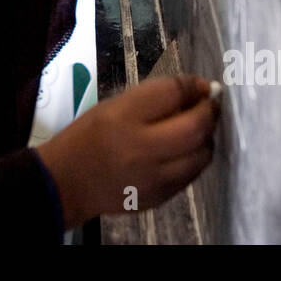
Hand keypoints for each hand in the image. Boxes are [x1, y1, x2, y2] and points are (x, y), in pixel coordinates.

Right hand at [34, 75, 219, 227]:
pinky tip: (187, 150)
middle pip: (195, 127)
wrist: (69, 182)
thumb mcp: (114, 106)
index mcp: (124, 117)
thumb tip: (196, 90)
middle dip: (211, 112)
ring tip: (200, 127)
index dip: (194, 86)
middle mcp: (141, 148)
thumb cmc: (90, 136)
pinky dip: (196, 157)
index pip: (172, 93)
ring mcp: (153, 177)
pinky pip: (192, 174)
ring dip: (207, 137)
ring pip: (201, 154)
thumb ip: (153, 98)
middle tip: (211, 103)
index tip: (203, 84)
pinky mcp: (160, 196)